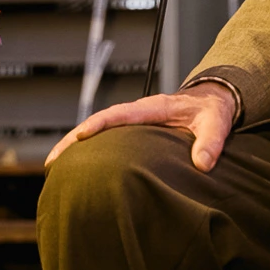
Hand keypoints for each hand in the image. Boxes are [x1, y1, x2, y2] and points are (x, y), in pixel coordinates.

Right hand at [44, 82, 236, 171]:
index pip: (121, 114)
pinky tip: (74, 168)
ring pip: (99, 131)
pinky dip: (88, 150)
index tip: (81, 136)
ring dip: (75, 145)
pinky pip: (106, 138)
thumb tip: (202, 164)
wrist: (213, 102)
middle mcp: (139, 112)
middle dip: (74, 139)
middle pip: (99, 122)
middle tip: (52, 161)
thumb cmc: (213, 112)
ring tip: (53, 167)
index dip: (100, 124)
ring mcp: (134, 122)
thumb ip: (212, 142)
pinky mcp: (133, 132)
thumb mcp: (217, 123)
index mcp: (154, 108)